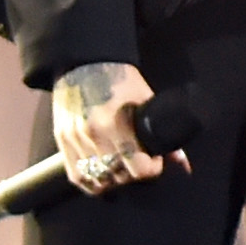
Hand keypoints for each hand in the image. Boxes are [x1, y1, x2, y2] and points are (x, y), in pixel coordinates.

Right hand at [50, 62, 187, 190]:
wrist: (85, 62)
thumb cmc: (121, 80)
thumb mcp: (146, 100)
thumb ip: (163, 132)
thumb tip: (183, 163)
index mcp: (116, 123)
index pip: (139, 168)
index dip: (152, 169)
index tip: (154, 161)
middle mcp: (93, 135)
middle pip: (120, 177)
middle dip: (134, 174)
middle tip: (139, 164)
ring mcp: (75, 139)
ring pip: (99, 181)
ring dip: (114, 180)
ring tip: (122, 170)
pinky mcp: (62, 141)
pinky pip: (78, 177)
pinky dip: (91, 182)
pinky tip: (102, 176)